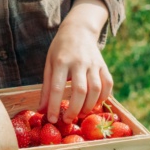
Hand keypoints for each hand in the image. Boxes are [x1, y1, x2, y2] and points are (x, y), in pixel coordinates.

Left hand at [40, 0, 113, 123]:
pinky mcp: (104, 65)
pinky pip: (108, 84)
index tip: (52, 119)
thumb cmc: (60, 49)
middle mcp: (79, 62)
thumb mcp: (49, 64)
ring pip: (96, 89)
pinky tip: (95, 104)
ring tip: (81, 114)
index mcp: (61, 61)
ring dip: (89, 106)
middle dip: (74, 109)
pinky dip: (103, 97)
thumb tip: (41, 110)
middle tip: (68, 120)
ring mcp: (94, 63)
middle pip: (80, 90)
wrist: (79, 30)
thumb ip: (46, 88)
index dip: (54, 106)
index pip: (57, 88)